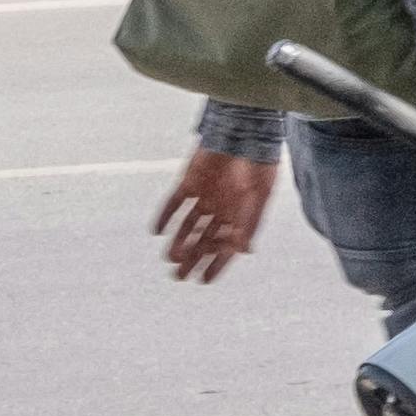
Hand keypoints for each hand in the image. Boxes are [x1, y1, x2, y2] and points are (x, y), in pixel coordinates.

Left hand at [153, 148, 277, 283]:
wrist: (242, 134)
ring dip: (180, 242)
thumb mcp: (257, 199)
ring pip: (189, 225)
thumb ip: (249, 225)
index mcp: (241, 215)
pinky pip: (174, 203)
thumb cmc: (257, 166)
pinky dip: (165, 217)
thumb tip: (242, 251)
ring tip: (170, 258)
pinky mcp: (189, 183)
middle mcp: (222, 209)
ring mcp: (205, 196)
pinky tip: (158, 231)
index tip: (204, 281)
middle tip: (179, 276)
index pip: (226, 246)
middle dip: (193, 259)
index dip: (216, 264)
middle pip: (205, 240)